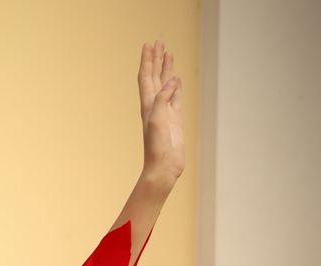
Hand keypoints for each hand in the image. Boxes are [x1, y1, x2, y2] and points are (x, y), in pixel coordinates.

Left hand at [136, 39, 183, 184]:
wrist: (162, 167)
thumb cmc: (157, 148)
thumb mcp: (158, 121)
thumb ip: (163, 100)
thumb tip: (171, 80)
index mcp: (147, 105)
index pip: (146, 76)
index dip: (147, 60)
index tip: (149, 44)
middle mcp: (154, 105)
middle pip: (154, 76)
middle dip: (156, 59)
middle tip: (159, 42)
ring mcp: (165, 111)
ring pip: (165, 84)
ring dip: (166, 69)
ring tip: (168, 54)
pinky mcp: (174, 119)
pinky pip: (175, 96)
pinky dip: (175, 85)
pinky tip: (176, 79)